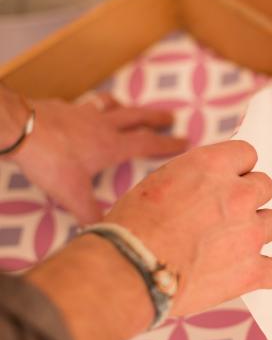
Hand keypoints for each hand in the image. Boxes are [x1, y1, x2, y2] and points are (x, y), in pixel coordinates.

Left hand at [9, 94, 187, 224]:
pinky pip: (84, 104)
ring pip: (110, 105)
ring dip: (124, 107)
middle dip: (155, 118)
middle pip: (136, 117)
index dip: (168, 143)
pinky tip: (84, 112)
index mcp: (111, 145)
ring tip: (128, 107)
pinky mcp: (63, 108)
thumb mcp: (71, 194)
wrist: (19, 130)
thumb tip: (103, 234)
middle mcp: (102, 125)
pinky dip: (91, 107)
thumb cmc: (50, 160)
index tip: (185, 140)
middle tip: (170, 116)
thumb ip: (89, 214)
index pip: (147, 143)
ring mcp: (83, 113)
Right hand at [104, 140, 271, 315]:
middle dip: (248, 198)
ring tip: (231, 244)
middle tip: (224, 214)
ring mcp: (249, 233)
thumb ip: (194, 177)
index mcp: (214, 166)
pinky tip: (252, 272)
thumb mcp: (160, 181)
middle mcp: (238, 194)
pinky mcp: (251, 270)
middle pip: (265, 186)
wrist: (127, 270)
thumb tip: (207, 183)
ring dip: (256, 230)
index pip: (247, 154)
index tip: (226, 181)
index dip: (237, 168)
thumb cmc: (132, 226)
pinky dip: (267, 272)